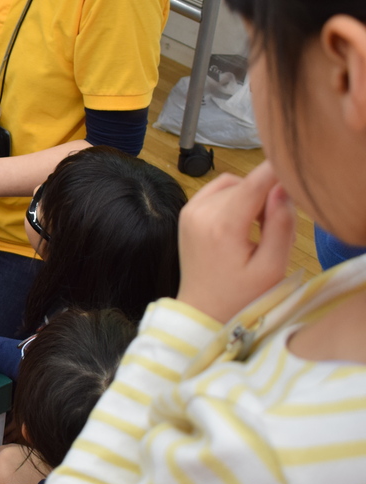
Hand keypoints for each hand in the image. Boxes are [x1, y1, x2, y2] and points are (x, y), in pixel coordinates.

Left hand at [176, 161, 295, 323]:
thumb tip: (282, 188)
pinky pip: (217, 191)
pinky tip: (242, 224)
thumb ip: (281, 226)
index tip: (295, 175)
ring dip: (250, 196)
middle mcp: (200, 212)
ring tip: (258, 227)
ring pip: (232, 184)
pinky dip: (234, 199)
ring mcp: (190, 210)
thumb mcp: (271, 267)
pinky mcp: (187, 213)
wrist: (202, 310)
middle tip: (275, 227)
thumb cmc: (240, 295)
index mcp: (221, 225)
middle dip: (266, 196)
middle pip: (246, 183)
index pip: (256, 182)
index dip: (278, 172)